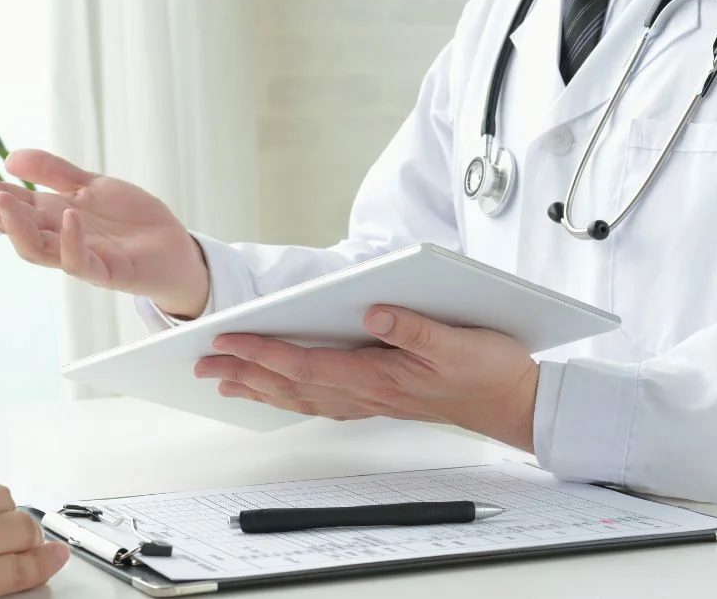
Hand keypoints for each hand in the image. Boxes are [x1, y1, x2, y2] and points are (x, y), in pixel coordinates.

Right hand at [0, 149, 209, 316]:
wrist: (174, 248)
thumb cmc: (131, 220)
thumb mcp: (91, 184)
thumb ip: (54, 172)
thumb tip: (8, 158)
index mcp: (49, 214)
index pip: (3, 196)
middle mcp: (55, 237)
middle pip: (8, 223)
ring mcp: (78, 256)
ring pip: (34, 249)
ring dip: (16, 225)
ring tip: (1, 196)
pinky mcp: (106, 271)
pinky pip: (80, 263)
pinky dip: (72, 242)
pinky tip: (68, 217)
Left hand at [196, 306, 539, 451]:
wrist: (513, 404)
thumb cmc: (488, 371)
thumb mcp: (460, 341)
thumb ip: (415, 328)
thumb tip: (372, 312)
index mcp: (381, 377)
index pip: (308, 364)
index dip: (265, 352)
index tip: (229, 339)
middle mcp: (368, 393)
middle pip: (293, 384)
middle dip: (245, 372)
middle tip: (203, 362)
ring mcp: (370, 400)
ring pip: (301, 397)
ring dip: (259, 388)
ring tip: (223, 380)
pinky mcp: (377, 398)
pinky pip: (319, 401)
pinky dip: (287, 396)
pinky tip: (273, 393)